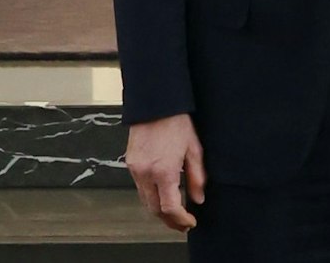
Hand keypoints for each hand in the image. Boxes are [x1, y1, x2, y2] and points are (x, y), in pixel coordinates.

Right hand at [125, 114, 204, 231]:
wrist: (155, 105)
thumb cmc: (177, 122)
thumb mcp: (194, 149)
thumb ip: (197, 176)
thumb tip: (198, 198)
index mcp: (164, 170)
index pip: (169, 207)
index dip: (180, 219)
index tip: (190, 222)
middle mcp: (146, 173)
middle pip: (154, 209)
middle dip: (169, 220)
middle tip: (183, 224)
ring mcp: (135, 169)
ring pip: (145, 201)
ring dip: (159, 211)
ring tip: (175, 213)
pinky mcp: (130, 164)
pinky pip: (140, 188)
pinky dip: (151, 197)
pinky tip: (163, 196)